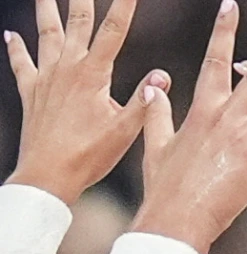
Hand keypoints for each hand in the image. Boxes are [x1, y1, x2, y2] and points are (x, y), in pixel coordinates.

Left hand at [5, 0, 169, 203]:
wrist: (47, 174)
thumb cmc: (89, 155)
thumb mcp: (125, 130)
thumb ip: (144, 101)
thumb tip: (163, 75)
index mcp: (93, 75)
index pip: (113, 31)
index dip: (124, 6)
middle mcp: (67, 69)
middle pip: (77, 23)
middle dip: (82, 0)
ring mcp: (46, 78)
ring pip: (47, 35)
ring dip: (46, 11)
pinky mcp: (31, 92)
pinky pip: (22, 63)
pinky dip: (16, 48)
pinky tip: (10, 35)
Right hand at [131, 1, 246, 253]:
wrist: (175, 219)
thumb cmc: (165, 187)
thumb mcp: (156, 144)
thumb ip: (157, 112)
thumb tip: (153, 84)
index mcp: (203, 108)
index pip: (216, 59)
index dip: (224, 30)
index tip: (232, 4)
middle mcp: (228, 117)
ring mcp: (246, 139)